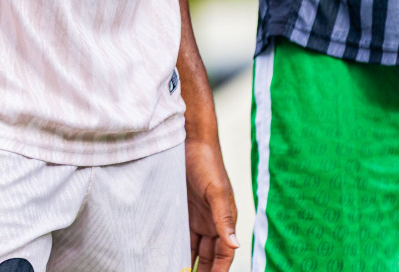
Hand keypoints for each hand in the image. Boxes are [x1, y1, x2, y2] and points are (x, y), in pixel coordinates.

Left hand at [185, 137, 238, 271]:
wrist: (188, 141)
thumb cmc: (207, 162)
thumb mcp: (216, 191)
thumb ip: (224, 218)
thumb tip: (235, 244)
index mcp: (224, 220)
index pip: (224, 255)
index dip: (218, 271)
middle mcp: (211, 222)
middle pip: (208, 255)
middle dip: (201, 270)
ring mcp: (195, 216)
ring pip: (193, 246)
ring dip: (187, 259)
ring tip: (173, 269)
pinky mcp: (180, 209)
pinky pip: (179, 232)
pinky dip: (174, 244)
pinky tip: (163, 254)